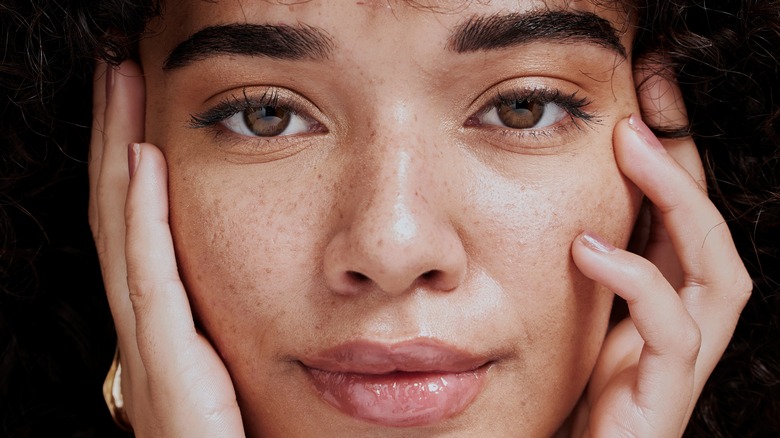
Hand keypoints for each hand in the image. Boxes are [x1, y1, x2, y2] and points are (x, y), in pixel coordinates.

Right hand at [90, 60, 244, 436]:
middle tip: (115, 70)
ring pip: (124, 231)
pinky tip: (142, 160)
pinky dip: (142, 216)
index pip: (139, 226)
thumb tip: (270, 280)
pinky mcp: (169, 366)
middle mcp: (147, 327)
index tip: (138, 105)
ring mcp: (150, 346)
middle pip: (120, 214)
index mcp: (164, 326)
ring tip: (118, 86)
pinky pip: (151, 277)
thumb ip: (232, 325)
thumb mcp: (238, 368)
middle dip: (112, 136)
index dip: (130, 164)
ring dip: (117, 152)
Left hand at [567, 70, 751, 435]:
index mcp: (658, 302)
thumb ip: (579, 265)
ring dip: (680, 203)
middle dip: (685, 162)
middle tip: (646, 98)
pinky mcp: (666, 394)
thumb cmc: (562, 392)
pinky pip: (673, 331)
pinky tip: (588, 248)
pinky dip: (637, 282)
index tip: (641, 92)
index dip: (670, 155)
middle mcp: (682, 325)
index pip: (677, 217)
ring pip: (718, 273)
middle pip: (711, 233)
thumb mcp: (570, 313)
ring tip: (632, 148)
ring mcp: (681, 362)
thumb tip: (554, 199)